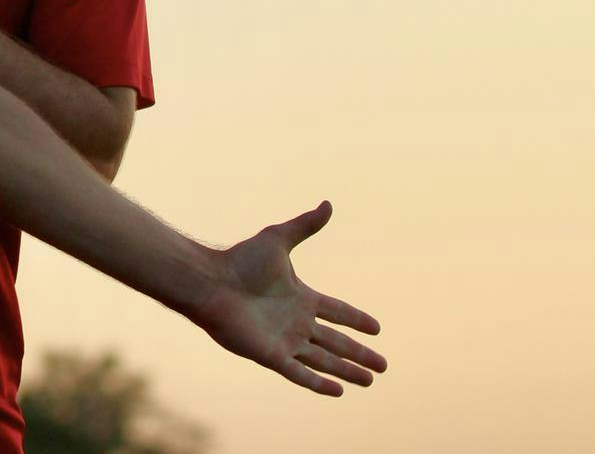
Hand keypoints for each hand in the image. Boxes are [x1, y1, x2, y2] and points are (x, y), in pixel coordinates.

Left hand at [192, 201, 386, 394]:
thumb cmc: (239, 261)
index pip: (337, 312)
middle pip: (336, 342)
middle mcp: (295, 322)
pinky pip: (300, 374)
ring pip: (324, 361)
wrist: (210, 282)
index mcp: (300, 297)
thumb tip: (328, 204)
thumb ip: (304, 226)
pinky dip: (319, 383)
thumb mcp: (278, 239)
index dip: (356, 320)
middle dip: (359, 354)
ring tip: (369, 381)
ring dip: (346, 371)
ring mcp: (284, 340)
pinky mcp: (271, 355)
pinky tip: (339, 391)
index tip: (377, 328)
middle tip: (383, 366)